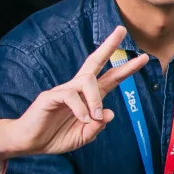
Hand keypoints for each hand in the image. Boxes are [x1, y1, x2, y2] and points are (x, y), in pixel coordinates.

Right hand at [0, 26, 147, 158]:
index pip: (110, 78)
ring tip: (95, 116)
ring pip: (87, 81)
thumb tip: (109, 114)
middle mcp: (77, 89)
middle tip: (122, 30)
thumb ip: (96, 127)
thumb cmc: (55, 137)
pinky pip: (70, 96)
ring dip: (95, 99)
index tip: (144, 58)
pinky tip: (82, 119)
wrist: (30, 143)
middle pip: (94, 62)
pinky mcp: (50, 96)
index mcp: (88, 97)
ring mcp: (63, 90)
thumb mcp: (83, 136)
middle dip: (109, 46)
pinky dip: (80, 109)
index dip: (126, 68)